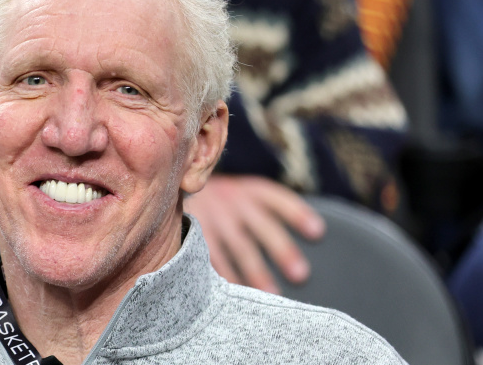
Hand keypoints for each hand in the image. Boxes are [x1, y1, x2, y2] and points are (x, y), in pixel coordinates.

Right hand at [184, 174, 324, 293]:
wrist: (164, 186)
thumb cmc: (215, 201)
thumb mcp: (237, 193)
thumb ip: (263, 211)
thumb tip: (311, 235)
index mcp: (246, 190)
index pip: (275, 198)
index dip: (297, 213)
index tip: (317, 231)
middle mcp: (230, 201)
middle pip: (261, 226)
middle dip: (282, 249)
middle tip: (301, 274)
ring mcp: (210, 217)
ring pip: (237, 246)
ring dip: (255, 272)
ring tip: (272, 295)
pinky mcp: (191, 234)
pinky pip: (210, 258)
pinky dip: (223, 276)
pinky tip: (233, 296)